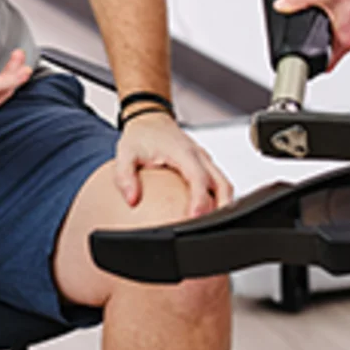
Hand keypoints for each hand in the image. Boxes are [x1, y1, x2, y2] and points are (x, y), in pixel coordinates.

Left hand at [114, 112, 233, 216]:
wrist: (149, 119)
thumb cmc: (141, 135)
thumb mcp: (125, 153)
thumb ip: (125, 176)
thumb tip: (132, 199)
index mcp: (183, 152)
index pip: (199, 178)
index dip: (200, 200)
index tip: (195, 218)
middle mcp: (198, 156)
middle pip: (222, 185)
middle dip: (221, 209)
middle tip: (208, 230)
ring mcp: (204, 160)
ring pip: (224, 185)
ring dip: (222, 205)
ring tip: (209, 227)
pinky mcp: (204, 165)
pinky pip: (218, 183)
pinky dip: (218, 199)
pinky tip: (206, 214)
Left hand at [274, 0, 349, 69]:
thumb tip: (282, 5)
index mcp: (347, 39)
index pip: (327, 65)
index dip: (313, 65)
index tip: (304, 62)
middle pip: (336, 50)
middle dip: (323, 40)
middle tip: (314, 27)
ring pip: (346, 38)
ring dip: (336, 29)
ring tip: (330, 13)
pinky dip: (348, 20)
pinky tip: (345, 6)